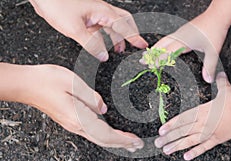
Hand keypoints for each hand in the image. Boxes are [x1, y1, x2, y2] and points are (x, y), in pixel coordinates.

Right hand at [22, 65, 143, 151]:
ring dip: (115, 141)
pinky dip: (105, 136)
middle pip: (104, 140)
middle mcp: (76, 125)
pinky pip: (92, 133)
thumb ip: (92, 97)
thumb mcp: (74, 82)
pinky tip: (109, 134)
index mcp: (79, 118)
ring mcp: (72, 124)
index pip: (106, 134)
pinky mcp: (69, 121)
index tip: (136, 141)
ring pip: (98, 138)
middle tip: (137, 145)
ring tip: (128, 143)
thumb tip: (103, 109)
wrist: (26, 85)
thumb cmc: (47, 81)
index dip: (123, 139)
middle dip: (122, 144)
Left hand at [29, 0, 147, 60]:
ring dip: (116, 37)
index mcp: (103, 11)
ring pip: (111, 25)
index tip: (143, 45)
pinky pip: (100, 28)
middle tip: (134, 45)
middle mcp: (101, 11)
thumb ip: (91, 44)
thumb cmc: (57, 6)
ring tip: (118, 49)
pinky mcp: (86, 17)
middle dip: (130, 33)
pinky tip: (102, 44)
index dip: (134, 37)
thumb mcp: (75, 28)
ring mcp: (94, 14)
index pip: (124, 26)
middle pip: (123, 21)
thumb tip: (104, 56)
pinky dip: (104, 37)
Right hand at [153, 11, 228, 82]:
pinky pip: (168, 39)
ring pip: (163, 41)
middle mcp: (179, 36)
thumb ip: (209, 66)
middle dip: (151, 54)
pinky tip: (161, 47)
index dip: (159, 60)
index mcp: (184, 41)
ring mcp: (180, 33)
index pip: (168, 52)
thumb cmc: (215, 30)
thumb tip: (208, 79)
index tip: (151, 66)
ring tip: (147, 55)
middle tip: (142, 61)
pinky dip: (161, 44)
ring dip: (155, 48)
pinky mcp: (182, 31)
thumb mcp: (213, 50)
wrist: (217, 15)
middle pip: (161, 46)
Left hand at [154, 72, 230, 159]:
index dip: (170, 125)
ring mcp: (208, 133)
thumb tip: (219, 73)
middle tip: (158, 143)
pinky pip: (204, 148)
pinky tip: (186, 157)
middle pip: (182, 131)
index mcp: (201, 111)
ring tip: (166, 151)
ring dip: (177, 146)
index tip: (161, 130)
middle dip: (169, 138)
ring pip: (189, 141)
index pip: (182, 119)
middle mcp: (202, 123)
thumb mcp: (225, 90)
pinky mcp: (216, 140)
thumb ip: (220, 82)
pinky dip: (195, 152)